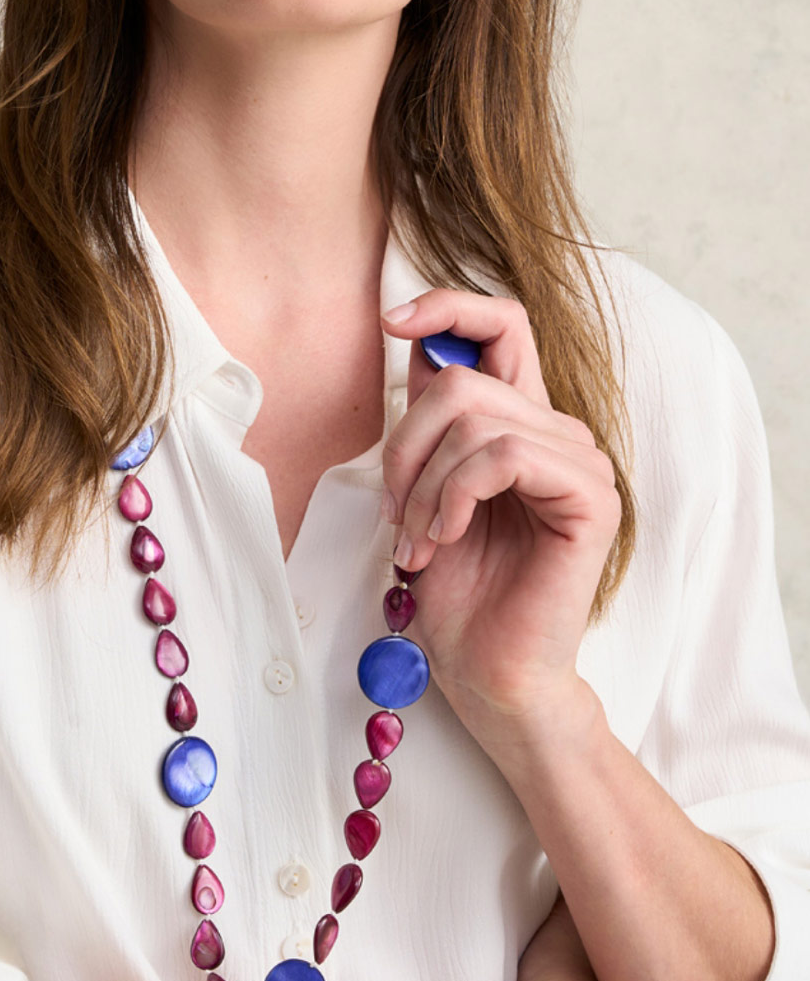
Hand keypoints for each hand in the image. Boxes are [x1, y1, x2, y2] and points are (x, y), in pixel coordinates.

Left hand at [380, 290, 620, 726]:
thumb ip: (432, 425)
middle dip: (405, 444)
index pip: (503, 326)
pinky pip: (505, 455)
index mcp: (521, 426)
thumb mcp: (423, 492)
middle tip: (391, 513)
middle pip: (465, 378)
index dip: (450, 306)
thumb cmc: (456, 595)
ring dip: (423, 483)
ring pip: (478, 418)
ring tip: (414, 540)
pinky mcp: (590, 500)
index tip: (393, 320)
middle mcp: (557, 435)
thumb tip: (420, 345)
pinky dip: (454, 494)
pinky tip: (443, 538)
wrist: (486, 674)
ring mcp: (580, 465)